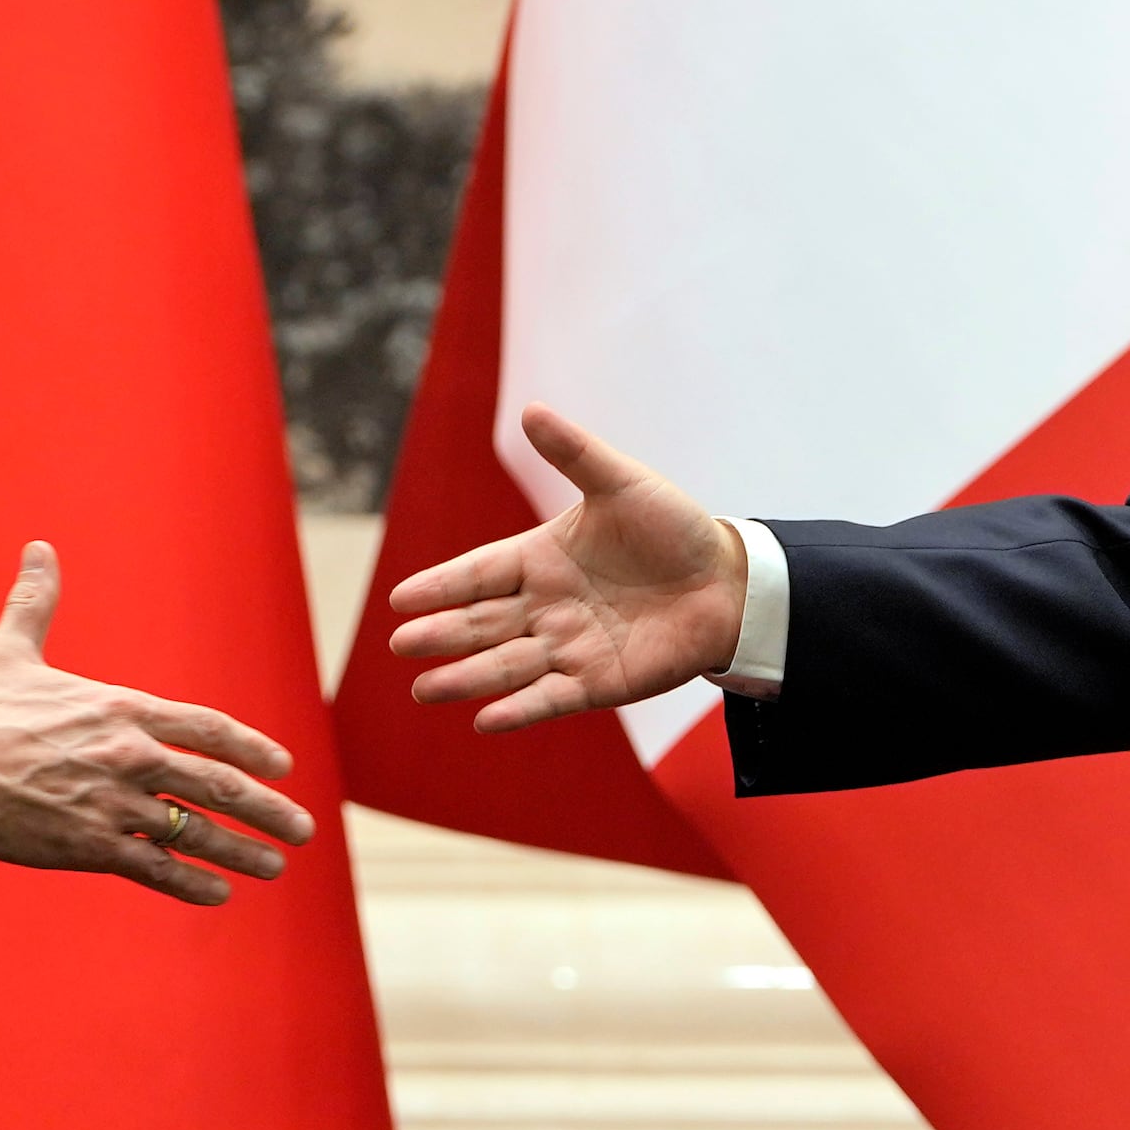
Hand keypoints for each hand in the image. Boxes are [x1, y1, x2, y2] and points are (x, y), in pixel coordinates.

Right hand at [0, 540, 318, 904]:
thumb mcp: (11, 648)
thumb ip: (36, 600)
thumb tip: (39, 548)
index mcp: (120, 709)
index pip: (206, 727)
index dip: (250, 747)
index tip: (282, 764)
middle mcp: (129, 757)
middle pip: (217, 785)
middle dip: (267, 809)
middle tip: (302, 827)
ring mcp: (113, 806)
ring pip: (195, 833)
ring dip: (241, 852)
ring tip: (275, 867)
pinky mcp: (90, 847)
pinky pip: (154, 870)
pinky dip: (190, 884)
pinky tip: (218, 896)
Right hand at [382, 404, 742, 732]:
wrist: (728, 582)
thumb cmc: (673, 528)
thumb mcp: (621, 483)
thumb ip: (574, 453)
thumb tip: (530, 409)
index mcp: (541, 557)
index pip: (479, 573)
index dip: (441, 586)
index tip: (400, 599)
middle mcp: (546, 605)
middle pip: (482, 622)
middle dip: (442, 634)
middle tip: (400, 644)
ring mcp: (569, 647)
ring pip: (507, 664)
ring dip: (467, 678)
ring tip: (424, 690)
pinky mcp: (598, 682)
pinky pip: (551, 697)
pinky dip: (520, 709)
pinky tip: (486, 720)